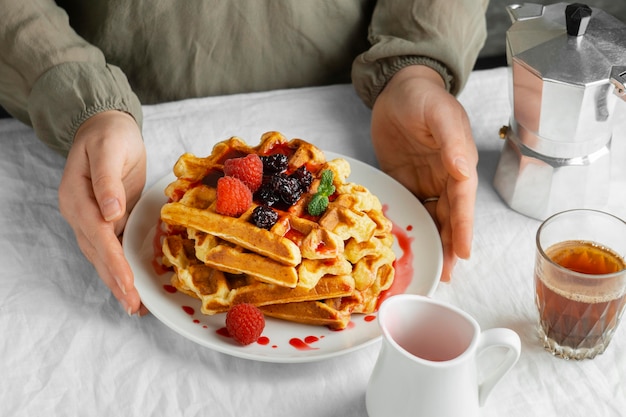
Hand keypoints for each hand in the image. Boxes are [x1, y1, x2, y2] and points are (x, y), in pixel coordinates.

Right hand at [59, 110, 147, 314]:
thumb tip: (110, 212)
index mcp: (77, 198)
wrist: (106, 126)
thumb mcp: (108, 149)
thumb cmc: (109, 135)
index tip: (127, 282)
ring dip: (117, 281)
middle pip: (98, 253)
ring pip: (103, 256)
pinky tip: (134, 283)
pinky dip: (122, 267)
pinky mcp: (107, 219)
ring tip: (135, 306)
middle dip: (116, 281)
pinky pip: (113, 247)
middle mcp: (80, 213)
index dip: (113, 260)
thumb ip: (107, 180)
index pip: (97, 234)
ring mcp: (92, 219)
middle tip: (134, 306)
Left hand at [370, 65, 477, 281]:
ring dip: (431, 241)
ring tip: (429, 267)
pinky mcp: (402, 182)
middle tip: (444, 274)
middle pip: (448, 217)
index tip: (462, 254)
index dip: (462, 229)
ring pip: (430, 218)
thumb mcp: (440, 114)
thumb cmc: (423, 98)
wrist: (397, 89)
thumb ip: (452, 142)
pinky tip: (402, 243)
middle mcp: (444, 178)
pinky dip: (406, 225)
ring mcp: (423, 182)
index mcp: (458, 164)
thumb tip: (464, 171)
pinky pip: (406, 207)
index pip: (462, 203)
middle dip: (448, 245)